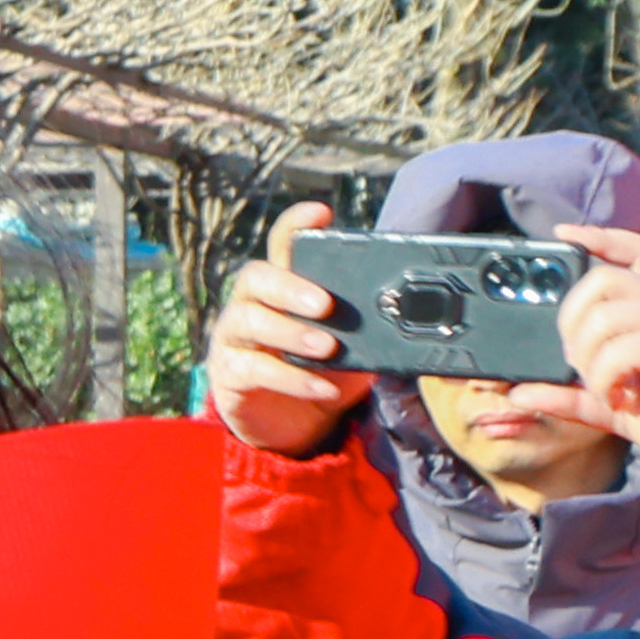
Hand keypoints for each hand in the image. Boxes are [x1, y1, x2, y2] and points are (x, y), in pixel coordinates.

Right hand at [200, 202, 369, 456]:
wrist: (296, 426)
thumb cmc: (324, 373)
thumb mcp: (354, 348)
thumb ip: (369, 329)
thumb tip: (410, 321)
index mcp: (283, 287)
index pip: (282, 244)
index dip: (296, 224)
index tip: (322, 212)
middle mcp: (252, 304)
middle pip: (255, 276)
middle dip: (290, 286)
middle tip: (326, 304)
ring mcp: (234, 339)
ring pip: (248, 320)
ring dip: (290, 332)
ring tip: (327, 348)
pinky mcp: (229, 374)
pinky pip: (253, 369)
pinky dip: (292, 379)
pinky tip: (322, 388)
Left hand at [549, 199, 639, 436]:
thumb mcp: (614, 407)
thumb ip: (571, 396)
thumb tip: (520, 393)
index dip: (600, 238)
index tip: (563, 236)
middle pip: (603, 280)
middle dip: (572, 323)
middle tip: (581, 365)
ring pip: (604, 319)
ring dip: (588, 361)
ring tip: (606, 390)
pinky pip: (620, 351)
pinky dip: (604, 380)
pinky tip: (619, 400)